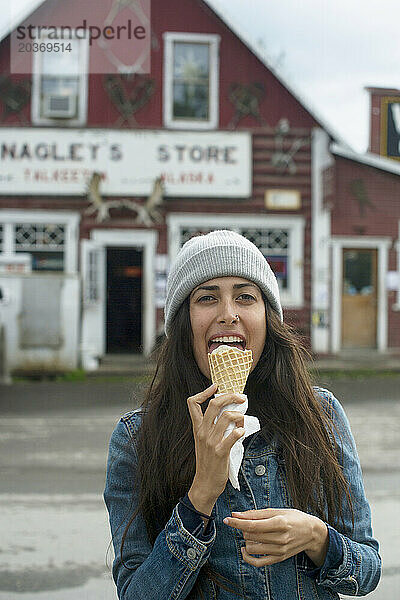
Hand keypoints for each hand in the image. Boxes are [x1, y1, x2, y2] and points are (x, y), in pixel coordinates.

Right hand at [187, 383, 245, 514]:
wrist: (205, 483)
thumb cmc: (208, 461)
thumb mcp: (205, 441)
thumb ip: (213, 426)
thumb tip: (232, 412)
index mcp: (197, 427)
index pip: (192, 402)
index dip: (204, 391)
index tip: (216, 387)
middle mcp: (202, 431)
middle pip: (214, 404)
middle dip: (230, 396)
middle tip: (241, 398)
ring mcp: (211, 441)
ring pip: (226, 417)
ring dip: (239, 415)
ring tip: (243, 420)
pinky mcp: (220, 452)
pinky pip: (232, 436)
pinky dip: (240, 431)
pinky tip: (242, 431)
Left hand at [223, 508, 328, 567]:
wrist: (312, 532)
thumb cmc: (294, 518)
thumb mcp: (277, 511)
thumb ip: (255, 513)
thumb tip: (236, 514)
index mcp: (279, 523)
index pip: (252, 525)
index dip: (237, 522)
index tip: (227, 519)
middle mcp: (280, 538)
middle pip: (250, 536)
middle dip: (243, 528)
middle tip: (246, 522)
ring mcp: (280, 550)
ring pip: (252, 548)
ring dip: (246, 540)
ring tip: (251, 533)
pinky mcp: (279, 559)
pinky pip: (258, 562)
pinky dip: (248, 557)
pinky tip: (245, 549)